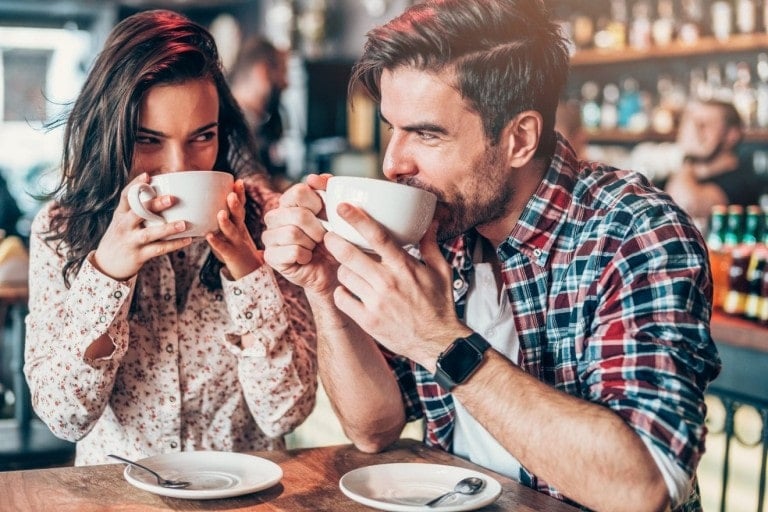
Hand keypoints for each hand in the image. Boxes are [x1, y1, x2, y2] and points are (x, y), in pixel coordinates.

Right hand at [93, 173, 192, 280]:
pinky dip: (174, 245)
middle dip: (154, 205)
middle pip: (137, 213)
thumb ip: (136, 209)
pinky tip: (188, 240)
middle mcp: (124, 226)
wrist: (106, 264)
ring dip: (167, 228)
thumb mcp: (122, 221)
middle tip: (172, 198)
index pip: (125, 197)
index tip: (147, 175)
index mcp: (120, 215)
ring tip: (184, 224)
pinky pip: (158, 249)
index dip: (135, 185)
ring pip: (149, 234)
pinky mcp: (138, 255)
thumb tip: (161, 193)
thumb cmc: (120, 237)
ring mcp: (131, 241)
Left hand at [206, 179, 263, 279]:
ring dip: (226, 222)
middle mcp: (239, 230)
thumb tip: (202, 199)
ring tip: (220, 213)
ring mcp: (236, 243)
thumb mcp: (230, 229)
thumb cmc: (234, 246)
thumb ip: (221, 216)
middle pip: (239, 215)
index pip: (241, 205)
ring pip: (232, 231)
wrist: (247, 270)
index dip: (240, 194)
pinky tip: (208, 236)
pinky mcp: (230, 254)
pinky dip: (216, 242)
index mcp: (238, 223)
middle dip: (236, 204)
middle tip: (231, 193)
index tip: (238, 181)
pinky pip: (223, 248)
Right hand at [262, 174, 339, 296]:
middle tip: (322, 237)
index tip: (325, 215)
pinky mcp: (270, 256)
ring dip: (311, 243)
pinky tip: (307, 258)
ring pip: (293, 233)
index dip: (318, 204)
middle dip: (318, 228)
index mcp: (288, 201)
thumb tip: (315, 177)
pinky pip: (292, 251)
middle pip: (298, 214)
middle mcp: (274, 216)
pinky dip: (306, 256)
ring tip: (314, 248)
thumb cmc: (334, 241)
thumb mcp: (335, 213)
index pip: (300, 191)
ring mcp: (269, 237)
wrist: (332, 271)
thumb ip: (327, 190)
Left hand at [323, 203, 466, 367]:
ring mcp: (376, 303)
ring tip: (348, 268)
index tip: (343, 208)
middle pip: (350, 255)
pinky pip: (342, 299)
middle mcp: (388, 283)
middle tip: (328, 235)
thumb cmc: (439, 305)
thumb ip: (430, 246)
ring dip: (342, 269)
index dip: (357, 219)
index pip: (377, 237)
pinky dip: (341, 293)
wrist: (438, 342)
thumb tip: (429, 222)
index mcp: (404, 267)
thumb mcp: (441, 272)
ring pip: (344, 275)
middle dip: (334, 241)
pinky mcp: (368, 321)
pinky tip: (348, 291)